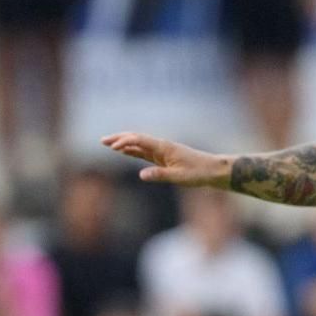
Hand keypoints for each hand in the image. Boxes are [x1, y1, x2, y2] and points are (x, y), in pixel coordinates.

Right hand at [100, 132, 229, 186]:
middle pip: (136, 139)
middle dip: (119, 139)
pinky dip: (133, 151)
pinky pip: (145, 152)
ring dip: (123, 143)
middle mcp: (161, 146)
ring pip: (139, 145)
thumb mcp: (179, 177)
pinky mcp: (164, 157)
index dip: (125, 142)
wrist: (212, 170)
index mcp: (164, 148)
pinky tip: (124, 152)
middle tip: (102, 140)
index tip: (113, 148)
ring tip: (108, 144)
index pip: (140, 141)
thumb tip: (141, 175)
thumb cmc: (198, 173)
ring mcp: (162, 151)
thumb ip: (159, 175)